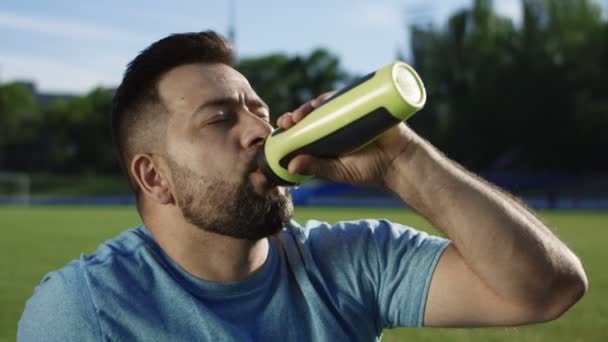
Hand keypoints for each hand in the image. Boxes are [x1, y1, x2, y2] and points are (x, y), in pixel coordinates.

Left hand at [276, 92, 421, 186]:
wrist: (401, 162)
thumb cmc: (370, 170)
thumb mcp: (338, 171)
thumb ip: (316, 168)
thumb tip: (290, 167)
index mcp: (327, 138)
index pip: (305, 128)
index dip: (292, 125)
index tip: (282, 128)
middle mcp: (336, 122)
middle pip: (313, 113)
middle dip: (299, 114)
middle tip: (290, 119)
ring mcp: (351, 112)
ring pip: (327, 103)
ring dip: (313, 104)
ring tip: (304, 112)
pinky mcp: (365, 104)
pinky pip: (349, 95)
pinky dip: (336, 94)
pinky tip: (326, 98)